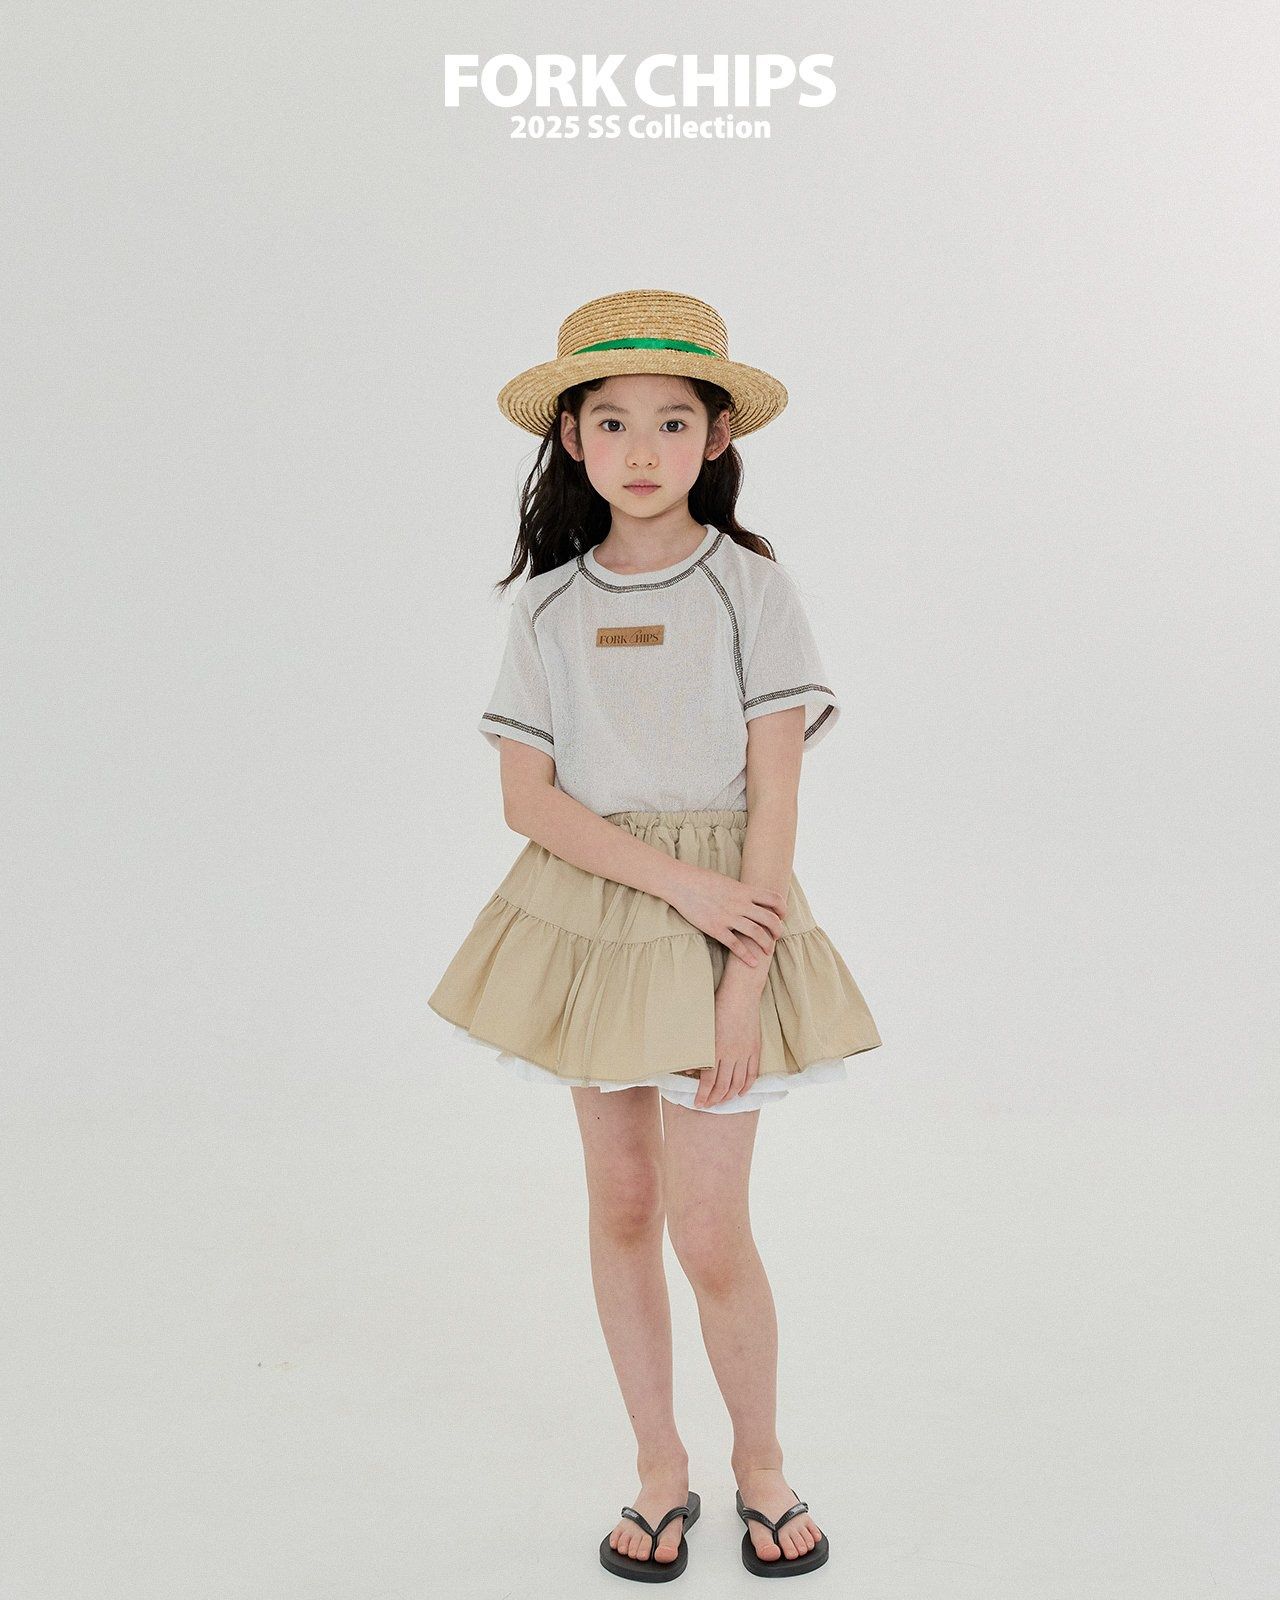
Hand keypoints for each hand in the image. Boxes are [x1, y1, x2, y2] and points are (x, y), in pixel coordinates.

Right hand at [667, 863, 786, 968]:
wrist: (681, 883)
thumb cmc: (702, 880)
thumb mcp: (727, 881)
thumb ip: (741, 891)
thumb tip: (751, 897)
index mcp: (744, 890)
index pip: (773, 898)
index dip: (782, 908)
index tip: (782, 915)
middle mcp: (739, 903)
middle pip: (769, 918)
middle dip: (778, 930)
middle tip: (777, 936)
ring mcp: (728, 917)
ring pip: (756, 933)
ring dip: (766, 944)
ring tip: (768, 951)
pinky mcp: (715, 928)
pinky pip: (735, 945)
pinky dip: (747, 956)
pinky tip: (753, 963)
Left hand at [694, 984, 763, 1106]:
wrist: (740, 994)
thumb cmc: (717, 1007)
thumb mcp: (702, 1028)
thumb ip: (697, 1051)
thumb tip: (690, 1071)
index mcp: (715, 1050)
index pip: (708, 1082)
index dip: (703, 1096)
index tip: (698, 1103)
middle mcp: (730, 1054)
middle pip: (723, 1085)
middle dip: (714, 1099)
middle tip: (708, 1106)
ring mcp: (744, 1052)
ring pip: (738, 1083)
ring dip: (729, 1095)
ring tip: (722, 1102)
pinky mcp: (754, 1049)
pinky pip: (752, 1073)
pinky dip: (747, 1086)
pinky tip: (741, 1093)